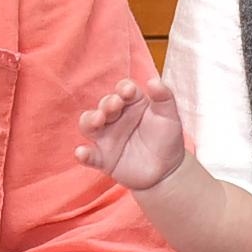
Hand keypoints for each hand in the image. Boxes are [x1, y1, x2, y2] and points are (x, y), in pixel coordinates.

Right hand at [74, 79, 190, 190]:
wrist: (167, 170)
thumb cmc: (166, 139)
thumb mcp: (169, 116)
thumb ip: (164, 97)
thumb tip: (153, 81)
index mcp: (132, 103)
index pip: (123, 90)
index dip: (124, 89)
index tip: (128, 91)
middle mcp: (115, 117)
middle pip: (104, 105)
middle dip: (108, 103)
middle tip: (115, 105)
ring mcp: (107, 137)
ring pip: (89, 124)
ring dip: (90, 120)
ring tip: (98, 120)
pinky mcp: (103, 158)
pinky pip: (89, 156)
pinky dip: (83, 154)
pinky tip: (82, 153)